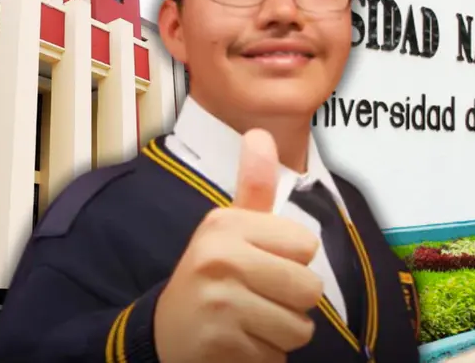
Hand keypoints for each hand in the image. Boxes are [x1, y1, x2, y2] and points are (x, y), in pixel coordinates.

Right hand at [154, 129, 323, 362]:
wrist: (164, 330)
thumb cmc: (210, 274)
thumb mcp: (228, 227)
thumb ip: (253, 185)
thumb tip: (261, 133)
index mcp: (226, 225)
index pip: (307, 244)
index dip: (293, 260)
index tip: (262, 262)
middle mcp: (220, 258)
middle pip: (309, 288)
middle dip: (293, 302)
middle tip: (259, 297)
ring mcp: (219, 303)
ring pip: (299, 328)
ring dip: (281, 333)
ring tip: (250, 321)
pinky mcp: (220, 343)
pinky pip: (277, 356)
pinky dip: (263, 356)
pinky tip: (237, 343)